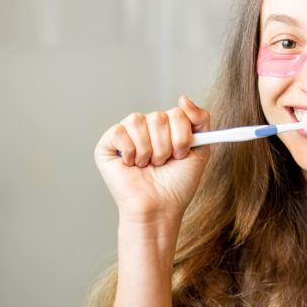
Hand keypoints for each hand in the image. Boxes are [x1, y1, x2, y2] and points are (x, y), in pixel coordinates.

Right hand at [93, 95, 210, 220]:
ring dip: (148, 150)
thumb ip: (200, 121)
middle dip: (165, 146)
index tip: (181, 154)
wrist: (160, 208)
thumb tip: (183, 98)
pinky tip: (131, 164)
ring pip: (139, 120)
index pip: (177, 112)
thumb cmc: (177, 185)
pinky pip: (119, 130)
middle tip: (162, 163)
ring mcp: (126, 135)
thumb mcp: (200, 150)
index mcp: (166, 128)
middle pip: (159, 116)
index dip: (181, 135)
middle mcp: (146, 128)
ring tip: (147, 165)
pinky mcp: (106, 144)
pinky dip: (130, 151)